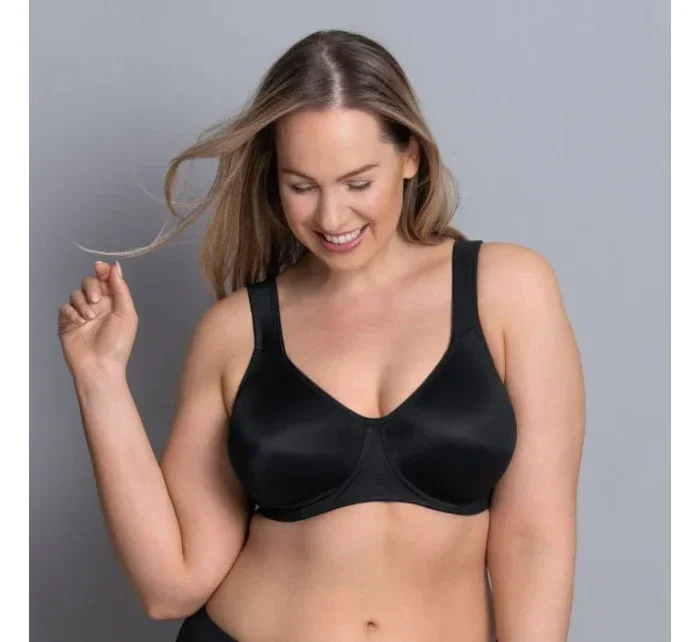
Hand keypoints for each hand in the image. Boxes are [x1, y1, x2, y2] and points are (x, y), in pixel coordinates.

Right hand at [57, 261, 137, 377]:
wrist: (100, 365)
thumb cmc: (117, 343)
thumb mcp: (126, 313)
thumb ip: (121, 289)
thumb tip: (115, 267)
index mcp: (113, 302)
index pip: (105, 279)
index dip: (102, 271)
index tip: (100, 267)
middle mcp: (97, 305)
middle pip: (89, 282)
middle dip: (91, 287)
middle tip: (95, 300)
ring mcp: (81, 313)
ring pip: (75, 294)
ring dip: (82, 303)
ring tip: (89, 318)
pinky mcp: (67, 322)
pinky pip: (65, 308)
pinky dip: (71, 312)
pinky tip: (79, 322)